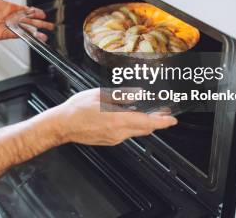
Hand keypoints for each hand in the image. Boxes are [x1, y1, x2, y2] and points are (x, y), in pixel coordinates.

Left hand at [0, 0, 53, 41]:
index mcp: (7, 7)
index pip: (25, 9)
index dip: (35, 12)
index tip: (43, 14)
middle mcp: (8, 17)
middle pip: (28, 20)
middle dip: (39, 23)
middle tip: (50, 25)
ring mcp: (6, 26)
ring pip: (24, 29)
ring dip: (34, 31)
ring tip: (44, 35)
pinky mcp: (2, 34)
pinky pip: (16, 35)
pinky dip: (25, 37)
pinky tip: (32, 38)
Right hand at [48, 88, 177, 145]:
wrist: (63, 125)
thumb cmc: (77, 109)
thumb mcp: (101, 95)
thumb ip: (121, 96)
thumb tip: (137, 95)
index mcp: (118, 120)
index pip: (147, 123)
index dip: (162, 122)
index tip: (172, 120)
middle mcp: (118, 133)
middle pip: (145, 129)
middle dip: (156, 122)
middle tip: (163, 112)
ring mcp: (114, 139)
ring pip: (135, 131)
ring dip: (143, 123)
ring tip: (147, 112)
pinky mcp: (109, 141)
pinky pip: (125, 133)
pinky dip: (131, 126)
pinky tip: (127, 116)